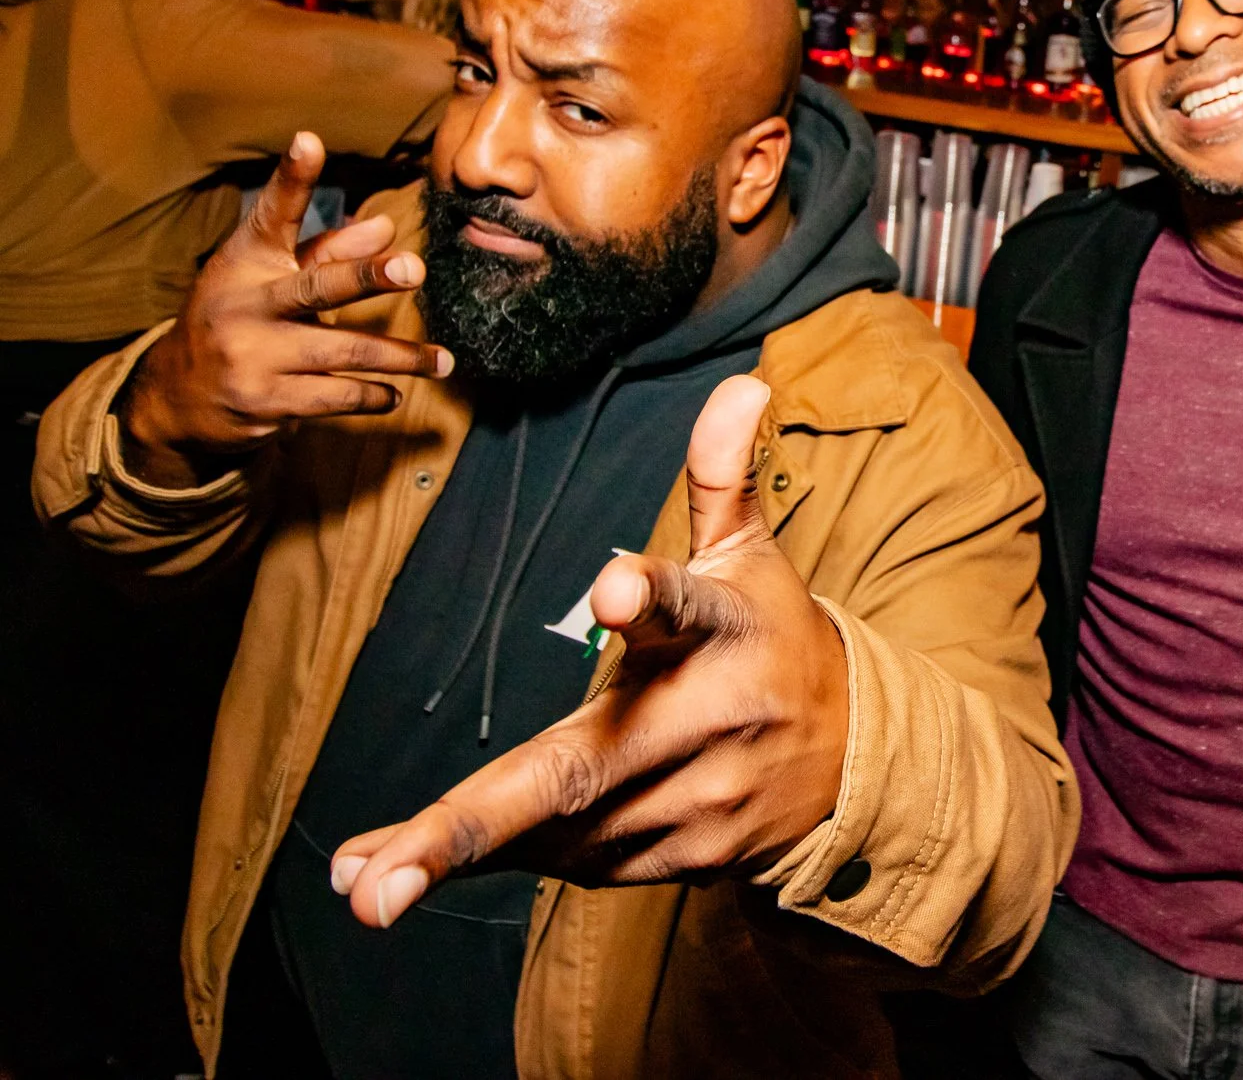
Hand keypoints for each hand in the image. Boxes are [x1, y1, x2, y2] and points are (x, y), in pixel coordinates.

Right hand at [118, 132, 452, 485]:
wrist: (177, 397)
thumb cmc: (238, 319)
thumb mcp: (268, 278)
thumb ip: (326, 252)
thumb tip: (386, 228)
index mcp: (246, 262)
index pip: (272, 215)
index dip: (292, 178)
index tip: (310, 141)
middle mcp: (246, 305)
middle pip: (317, 286)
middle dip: (368, 276)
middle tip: (416, 268)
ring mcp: (253, 356)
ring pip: (344, 352)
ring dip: (401, 359)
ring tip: (442, 361)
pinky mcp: (266, 403)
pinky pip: (336, 398)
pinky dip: (372, 396)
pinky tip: (393, 394)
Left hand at [328, 375, 849, 926]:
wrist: (858, 762)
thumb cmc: (774, 638)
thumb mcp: (754, 557)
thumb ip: (721, 477)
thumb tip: (742, 381)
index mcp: (728, 626)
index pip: (689, 604)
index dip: (651, 593)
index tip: (610, 588)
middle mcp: (711, 717)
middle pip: (586, 768)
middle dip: (470, 824)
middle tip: (370, 883)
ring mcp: (697, 798)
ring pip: (564, 830)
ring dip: (460, 852)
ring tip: (363, 880)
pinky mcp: (684, 858)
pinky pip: (580, 863)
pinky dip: (509, 861)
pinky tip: (431, 863)